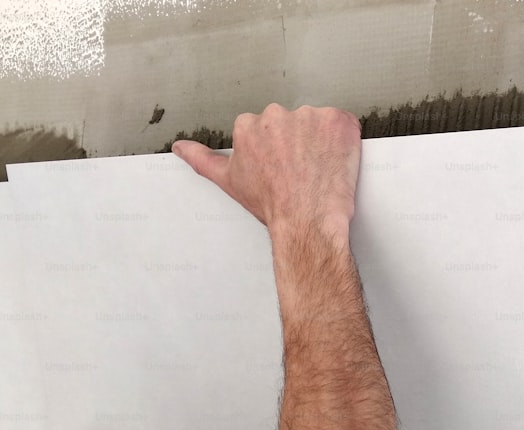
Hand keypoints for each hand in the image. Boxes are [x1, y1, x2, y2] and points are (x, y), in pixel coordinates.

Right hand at [172, 103, 361, 242]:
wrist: (307, 221)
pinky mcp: (338, 121)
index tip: (284, 168)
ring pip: (319, 124)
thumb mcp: (229, 182)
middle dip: (300, 142)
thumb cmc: (272, 205)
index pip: (269, 129)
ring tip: (320, 170)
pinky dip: (345, 140)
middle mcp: (277, 114)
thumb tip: (179, 147)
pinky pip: (345, 124)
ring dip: (322, 142)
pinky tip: (337, 162)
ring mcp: (310, 116)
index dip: (279, 150)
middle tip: (303, 171)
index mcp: (249, 125)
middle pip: (293, 123)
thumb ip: (202, 159)